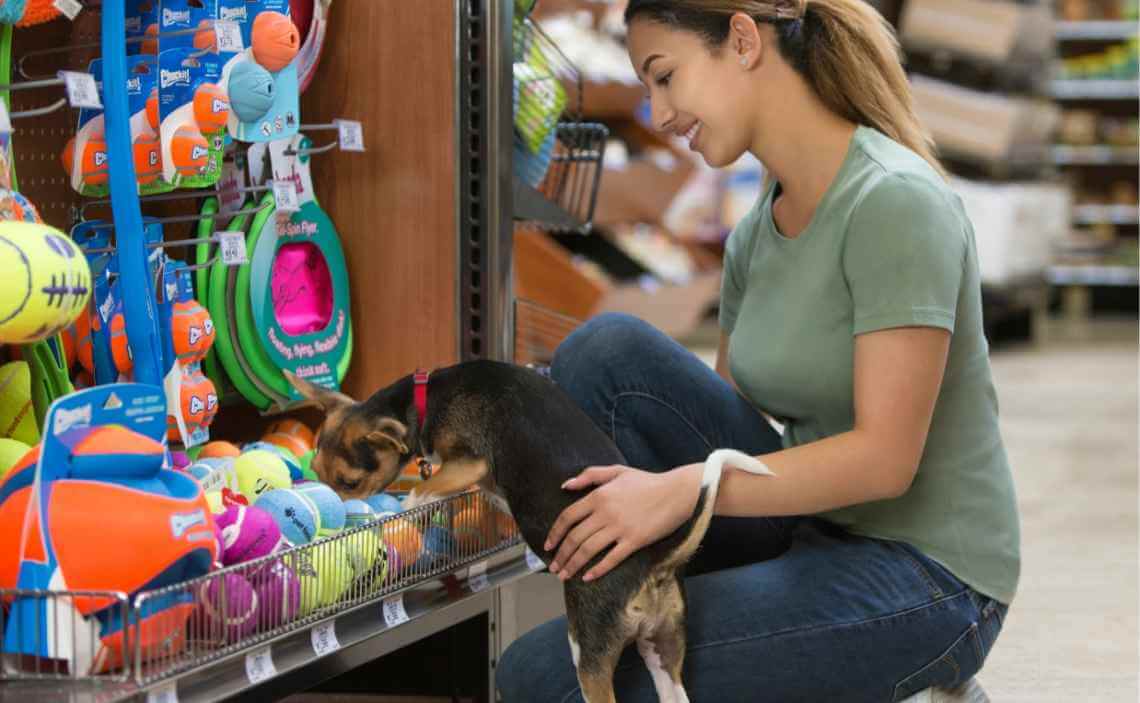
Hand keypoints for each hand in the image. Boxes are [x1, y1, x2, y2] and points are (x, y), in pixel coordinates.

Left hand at [544, 463, 701, 581]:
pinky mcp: (635, 541)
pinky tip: (588, 578)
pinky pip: (611, 558)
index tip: (548, 546)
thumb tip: (565, 485)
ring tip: (564, 575)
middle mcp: (605, 512)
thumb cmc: (647, 482)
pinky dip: (597, 570)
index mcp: (599, 495)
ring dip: (573, 565)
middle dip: (561, 555)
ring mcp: (620, 528)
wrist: (677, 492)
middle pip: (575, 537)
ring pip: (588, 550)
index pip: (568, 517)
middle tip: (554, 567)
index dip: (555, 533)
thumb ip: (590, 475)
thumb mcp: (617, 471)